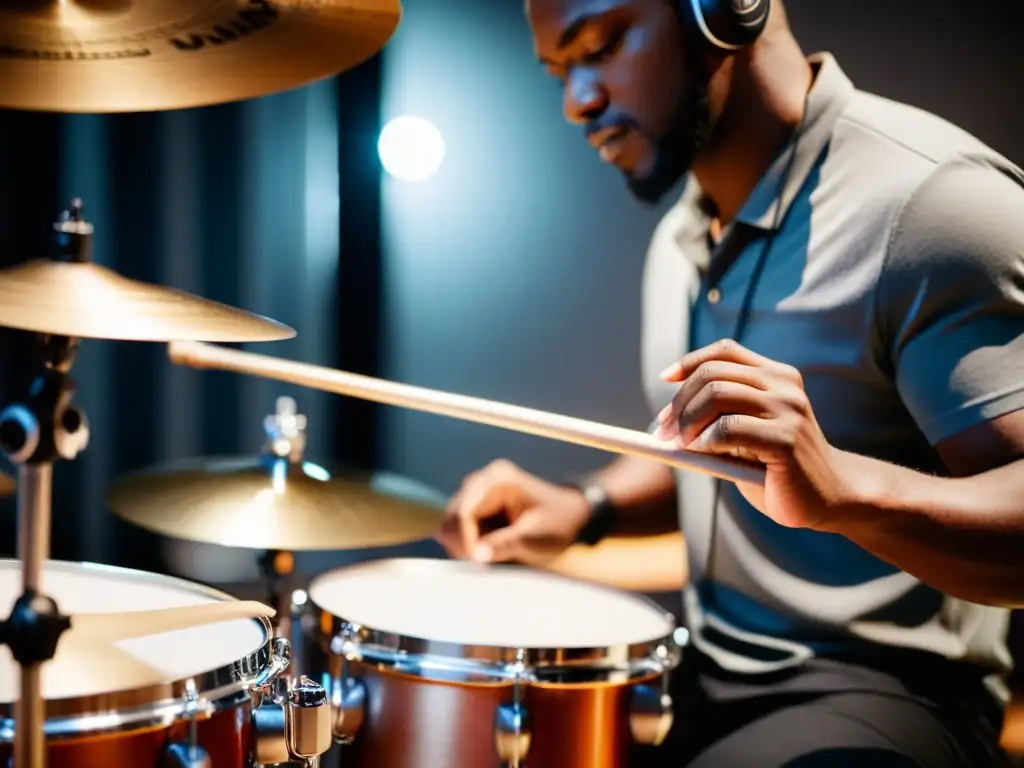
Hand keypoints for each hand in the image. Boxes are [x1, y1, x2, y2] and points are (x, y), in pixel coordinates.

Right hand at [436, 460, 590, 565]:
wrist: (571, 515)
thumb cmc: (559, 522)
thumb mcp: (536, 536)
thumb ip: (506, 544)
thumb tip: (477, 555)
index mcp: (498, 480)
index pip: (464, 511)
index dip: (465, 540)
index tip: (478, 561)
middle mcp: (483, 479)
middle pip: (452, 516)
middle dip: (463, 543)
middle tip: (483, 563)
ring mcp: (478, 490)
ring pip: (452, 523)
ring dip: (465, 544)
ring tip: (488, 556)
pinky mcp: (477, 504)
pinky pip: (459, 526)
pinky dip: (468, 541)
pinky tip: (487, 549)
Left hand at [654, 340, 860, 529]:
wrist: (828, 499)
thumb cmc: (777, 468)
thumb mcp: (745, 435)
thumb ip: (717, 418)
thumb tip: (666, 418)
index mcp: (777, 376)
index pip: (725, 351)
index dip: (690, 361)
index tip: (665, 379)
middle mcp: (784, 386)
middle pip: (713, 374)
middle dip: (680, 402)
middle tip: (665, 430)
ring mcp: (788, 409)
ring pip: (718, 395)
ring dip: (687, 420)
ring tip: (678, 443)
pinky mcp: (786, 439)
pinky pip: (729, 429)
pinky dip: (705, 439)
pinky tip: (702, 452)